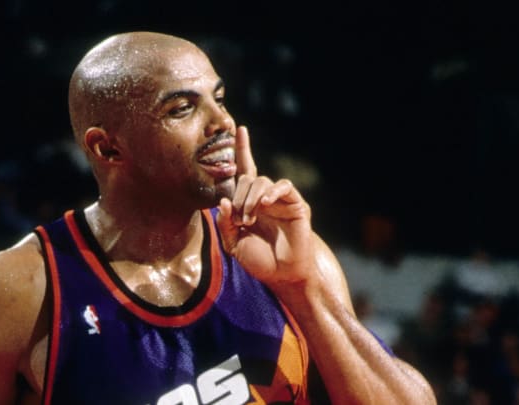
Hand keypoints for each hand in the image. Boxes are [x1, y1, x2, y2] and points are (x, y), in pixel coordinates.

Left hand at [217, 126, 315, 286]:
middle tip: (241, 219)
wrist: (283, 274)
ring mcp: (279, 200)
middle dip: (239, 197)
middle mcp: (263, 198)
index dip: (242, 150)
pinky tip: (264, 204)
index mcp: (248, 204)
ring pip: (261, 181)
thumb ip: (225, 223)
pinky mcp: (295, 203)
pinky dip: (271, 191)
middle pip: (247, 179)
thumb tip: (223, 202)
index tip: (238, 130)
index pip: (243, 172)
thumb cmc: (259, 260)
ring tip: (250, 218)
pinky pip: (282, 186)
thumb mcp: (233, 244)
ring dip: (251, 199)